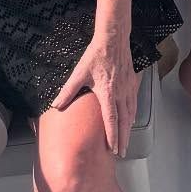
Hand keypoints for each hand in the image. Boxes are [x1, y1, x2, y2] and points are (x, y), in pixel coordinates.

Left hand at [50, 31, 136, 155]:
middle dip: (123, 138)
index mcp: (108, 93)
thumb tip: (55, 105)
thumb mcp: (79, 73)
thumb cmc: (96, 55)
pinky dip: (133, 114)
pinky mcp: (132, 81)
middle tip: (122, 152)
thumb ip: (68, 91)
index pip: (111, 120)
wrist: (113, 39)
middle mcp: (121, 93)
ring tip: (126, 140)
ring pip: (131, 113)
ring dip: (129, 129)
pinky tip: (132, 119)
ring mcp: (128, 87)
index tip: (113, 149)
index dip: (112, 136)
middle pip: (124, 121)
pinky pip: (134, 102)